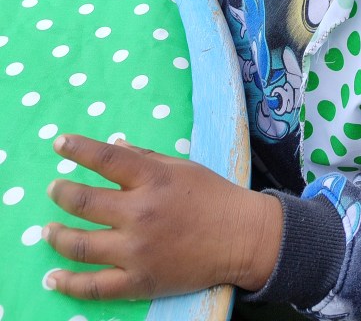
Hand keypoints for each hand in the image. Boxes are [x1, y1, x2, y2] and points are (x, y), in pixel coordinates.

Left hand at [43, 134, 281, 299]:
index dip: (78, 149)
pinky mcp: (139, 282)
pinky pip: (94, 287)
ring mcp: (137, 251)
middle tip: (54, 189)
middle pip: (84, 202)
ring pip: (81, 244)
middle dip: (61, 193)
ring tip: (47, 230)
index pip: (106, 158)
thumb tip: (113, 146)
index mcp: (153, 179)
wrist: (242, 237)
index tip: (59, 144)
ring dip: (56, 235)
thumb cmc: (213, 196)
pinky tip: (53, 278)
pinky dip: (68, 283)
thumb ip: (145, 157)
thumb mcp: (181, 167)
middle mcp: (141, 213)